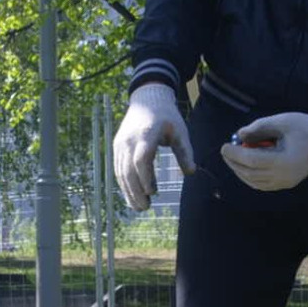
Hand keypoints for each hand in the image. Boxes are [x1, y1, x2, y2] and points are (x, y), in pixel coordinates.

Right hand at [113, 83, 192, 208]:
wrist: (147, 99)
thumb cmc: (167, 116)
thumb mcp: (180, 131)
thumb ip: (185, 152)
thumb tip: (190, 173)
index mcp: (146, 134)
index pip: (141, 159)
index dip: (145, 177)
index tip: (154, 192)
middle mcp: (129, 140)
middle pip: (128, 170)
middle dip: (136, 191)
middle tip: (145, 208)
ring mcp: (120, 143)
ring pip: (121, 171)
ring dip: (128, 191)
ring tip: (139, 207)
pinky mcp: (117, 146)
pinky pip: (118, 168)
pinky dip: (124, 184)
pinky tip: (132, 195)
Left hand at [222, 111, 307, 192]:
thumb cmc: (303, 127)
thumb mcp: (281, 122)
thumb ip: (259, 128)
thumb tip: (239, 135)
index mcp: (284, 160)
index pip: (252, 161)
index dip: (235, 154)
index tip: (224, 146)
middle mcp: (284, 176)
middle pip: (251, 173)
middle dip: (234, 163)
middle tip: (225, 152)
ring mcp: (285, 182)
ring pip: (255, 182)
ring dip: (240, 171)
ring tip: (232, 159)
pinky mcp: (286, 184)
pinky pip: (263, 184)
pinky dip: (250, 177)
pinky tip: (244, 167)